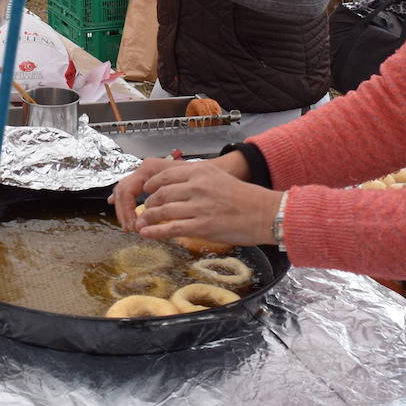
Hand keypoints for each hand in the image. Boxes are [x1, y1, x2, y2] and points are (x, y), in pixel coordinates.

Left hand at [110, 151, 250, 230]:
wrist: (264, 213)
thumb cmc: (244, 197)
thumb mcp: (217, 178)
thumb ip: (196, 180)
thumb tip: (175, 187)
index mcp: (200, 172)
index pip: (165, 175)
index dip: (151, 185)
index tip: (146, 190)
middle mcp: (197, 186)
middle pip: (161, 193)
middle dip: (148, 203)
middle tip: (143, 209)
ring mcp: (199, 206)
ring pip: (163, 211)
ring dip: (148, 218)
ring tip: (141, 222)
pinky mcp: (202, 226)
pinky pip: (171, 228)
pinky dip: (155, 231)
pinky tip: (147, 233)